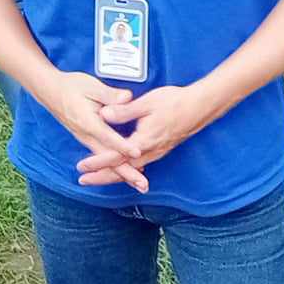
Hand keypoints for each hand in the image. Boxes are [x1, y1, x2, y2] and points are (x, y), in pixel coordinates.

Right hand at [45, 71, 149, 191]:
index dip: (124, 146)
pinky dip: (114, 167)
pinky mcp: (87, 139)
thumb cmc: (71, 86)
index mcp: (89, 122)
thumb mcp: (92, 86)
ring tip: (138, 185)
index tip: (138, 153)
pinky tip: (126, 173)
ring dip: (122, 174)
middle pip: (108, 158)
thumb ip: (110, 95)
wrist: (50, 91)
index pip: (109, 137)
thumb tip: (127, 98)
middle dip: (126, 172)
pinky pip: (102, 157)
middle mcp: (86, 135)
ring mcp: (86, 139)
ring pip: (105, 162)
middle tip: (143, 185)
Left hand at [75, 83, 221, 187]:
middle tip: (83, 181)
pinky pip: (142, 165)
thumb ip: (124, 111)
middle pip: (122, 170)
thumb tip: (103, 115)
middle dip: (102, 177)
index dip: (97, 162)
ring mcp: (158, 152)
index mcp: (144, 141)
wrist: (201, 106)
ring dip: (114, 175)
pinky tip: (124, 170)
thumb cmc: (175, 101)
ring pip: (132, 170)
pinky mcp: (162, 149)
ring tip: (98, 179)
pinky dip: (129, 171)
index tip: (82, 167)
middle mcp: (151, 151)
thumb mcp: (147, 103)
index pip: (115, 156)